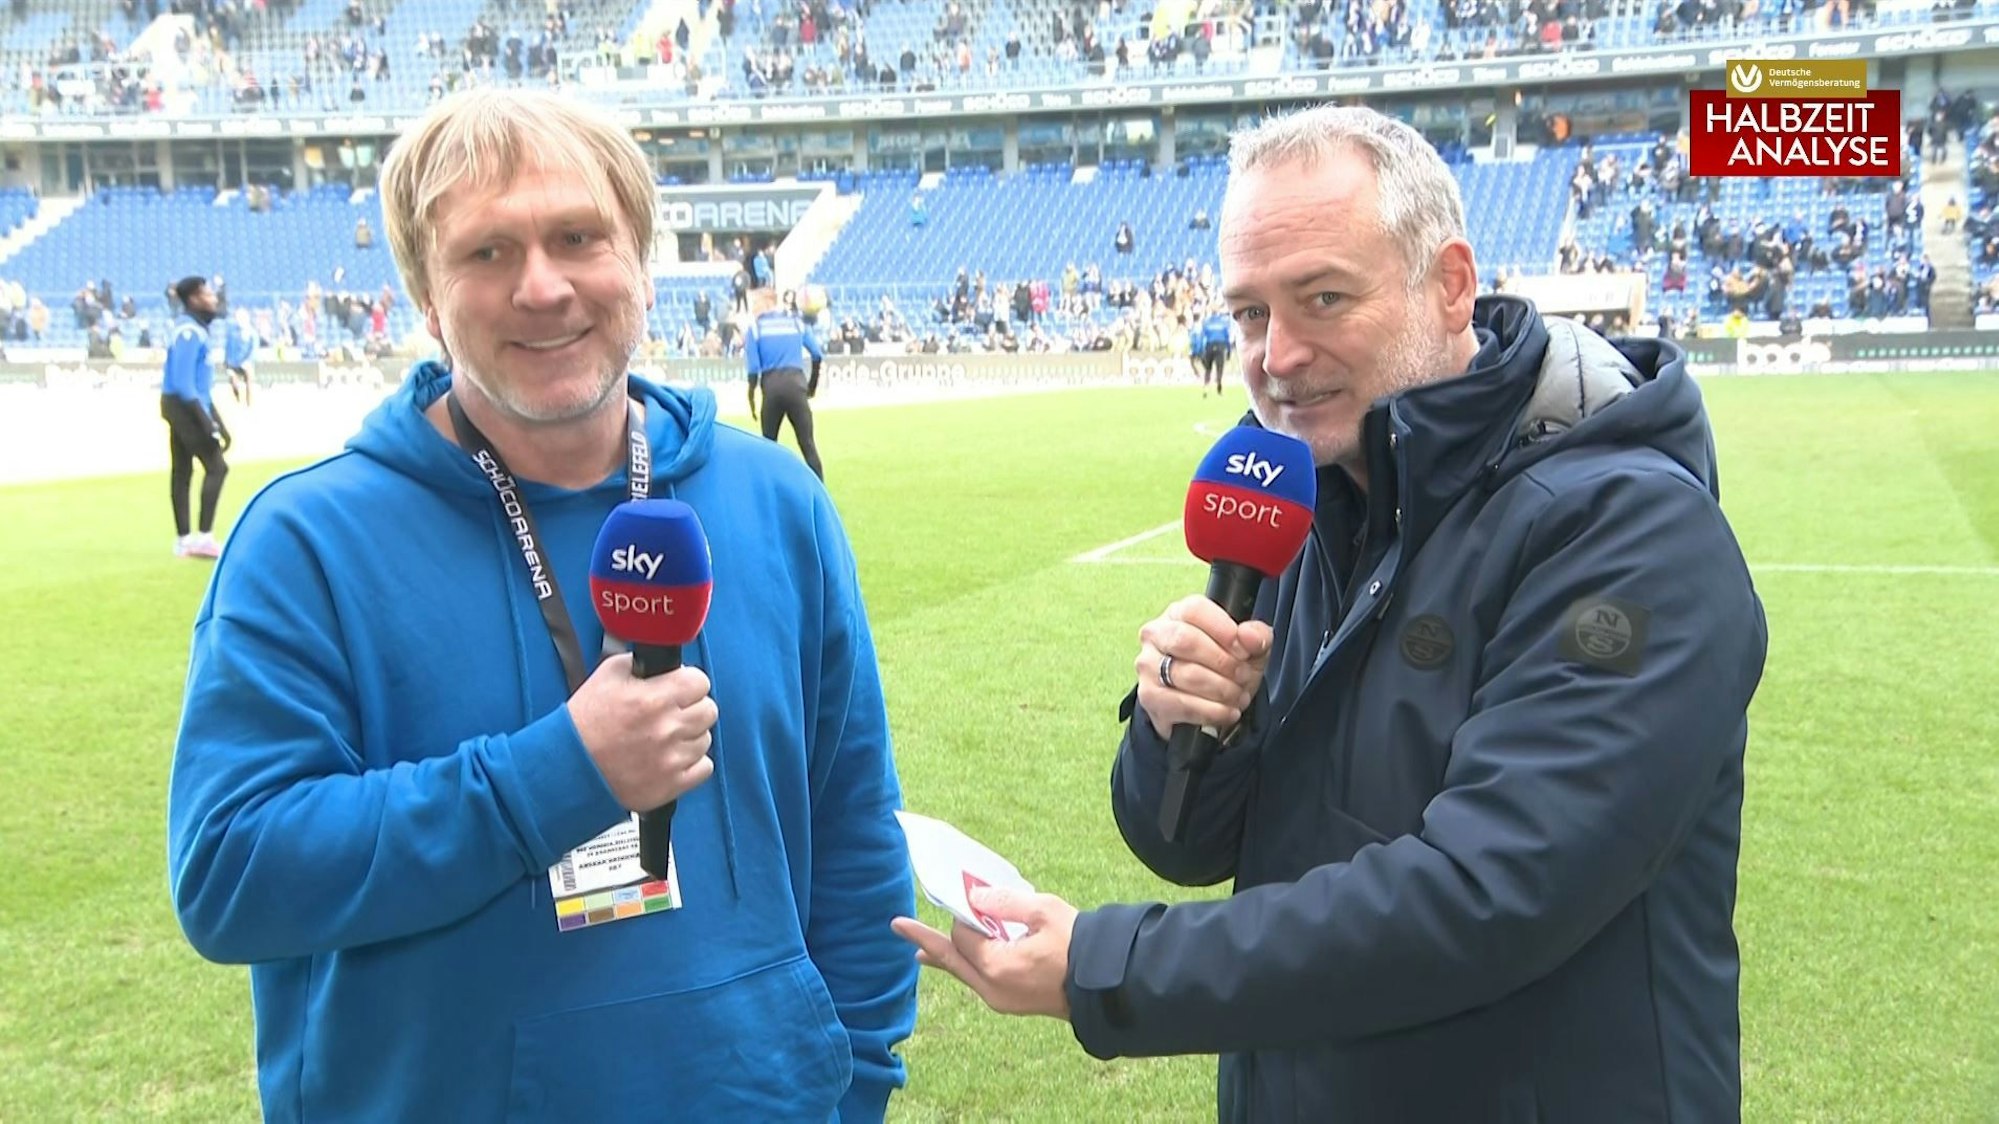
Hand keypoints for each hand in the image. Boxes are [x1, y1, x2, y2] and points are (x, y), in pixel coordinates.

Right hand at [566, 655, 717, 811]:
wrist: (569, 768)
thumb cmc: (584, 724)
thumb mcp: (606, 677)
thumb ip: (637, 663)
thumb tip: (661, 663)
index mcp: (654, 699)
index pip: (700, 682)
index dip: (689, 683)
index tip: (679, 689)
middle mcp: (667, 728)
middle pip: (709, 710)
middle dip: (692, 708)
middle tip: (673, 713)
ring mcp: (672, 759)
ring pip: (705, 739)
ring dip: (689, 737)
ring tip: (664, 738)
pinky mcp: (672, 784)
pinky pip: (704, 767)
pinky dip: (691, 763)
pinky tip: (670, 758)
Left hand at [892, 887, 1076, 1018]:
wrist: (1107, 984)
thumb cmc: (1079, 945)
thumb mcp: (1043, 911)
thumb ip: (1004, 902)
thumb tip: (974, 897)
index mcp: (997, 966)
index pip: (963, 934)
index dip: (965, 913)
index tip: (971, 894)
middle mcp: (992, 989)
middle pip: (951, 959)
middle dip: (926, 941)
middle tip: (898, 926)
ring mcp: (1001, 1000)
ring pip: (963, 973)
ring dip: (944, 956)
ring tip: (920, 949)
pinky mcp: (1011, 1003)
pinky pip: (978, 981)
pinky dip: (965, 967)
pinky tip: (957, 963)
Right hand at [1134, 595, 1272, 740]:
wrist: (1202, 706)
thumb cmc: (1222, 668)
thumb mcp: (1248, 649)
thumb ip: (1256, 636)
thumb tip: (1249, 636)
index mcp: (1178, 613)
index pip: (1195, 610)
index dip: (1223, 629)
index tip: (1244, 650)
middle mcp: (1156, 634)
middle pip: (1186, 641)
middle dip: (1223, 662)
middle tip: (1243, 676)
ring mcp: (1148, 665)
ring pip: (1187, 675)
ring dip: (1222, 690)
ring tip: (1238, 696)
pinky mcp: (1149, 696)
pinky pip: (1183, 704)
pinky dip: (1213, 711)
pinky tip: (1228, 712)